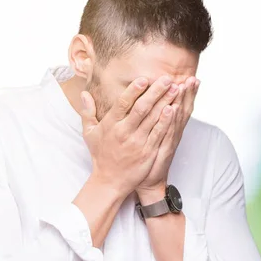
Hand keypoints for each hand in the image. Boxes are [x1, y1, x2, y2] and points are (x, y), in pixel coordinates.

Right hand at [78, 76, 180, 196]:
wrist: (110, 181)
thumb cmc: (101, 156)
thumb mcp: (89, 134)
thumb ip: (87, 112)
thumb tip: (84, 94)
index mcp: (111, 125)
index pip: (123, 104)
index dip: (134, 90)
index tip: (144, 79)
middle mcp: (124, 132)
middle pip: (141, 108)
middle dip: (156, 92)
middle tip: (167, 78)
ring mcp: (137, 143)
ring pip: (153, 119)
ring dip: (165, 102)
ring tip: (176, 89)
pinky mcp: (148, 152)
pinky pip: (159, 134)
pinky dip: (167, 121)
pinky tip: (174, 110)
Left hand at [137, 77, 199, 199]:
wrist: (148, 181)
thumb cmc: (147, 157)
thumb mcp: (152, 136)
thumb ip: (153, 119)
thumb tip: (156, 103)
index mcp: (170, 128)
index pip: (180, 107)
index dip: (187, 94)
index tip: (191, 77)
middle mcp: (173, 133)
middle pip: (183, 110)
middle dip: (188, 94)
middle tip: (193, 78)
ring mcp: (169, 141)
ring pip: (177, 119)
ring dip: (181, 102)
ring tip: (185, 86)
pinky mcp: (163, 150)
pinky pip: (167, 132)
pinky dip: (170, 120)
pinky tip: (172, 108)